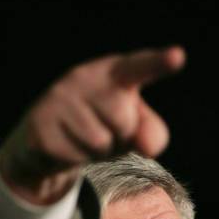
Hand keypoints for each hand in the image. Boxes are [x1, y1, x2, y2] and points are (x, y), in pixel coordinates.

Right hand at [0, 46, 185, 204]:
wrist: (46, 141)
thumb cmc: (99, 128)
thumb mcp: (132, 130)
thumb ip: (152, 134)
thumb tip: (148, 147)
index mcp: (113, 72)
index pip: (138, 67)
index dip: (158, 64)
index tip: (177, 58)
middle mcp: (83, 76)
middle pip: (124, 121)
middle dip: (119, 138)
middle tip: (102, 131)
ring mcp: (59, 97)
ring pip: (100, 143)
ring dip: (98, 153)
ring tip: (83, 140)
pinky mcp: (41, 124)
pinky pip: (76, 156)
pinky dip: (76, 160)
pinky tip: (65, 147)